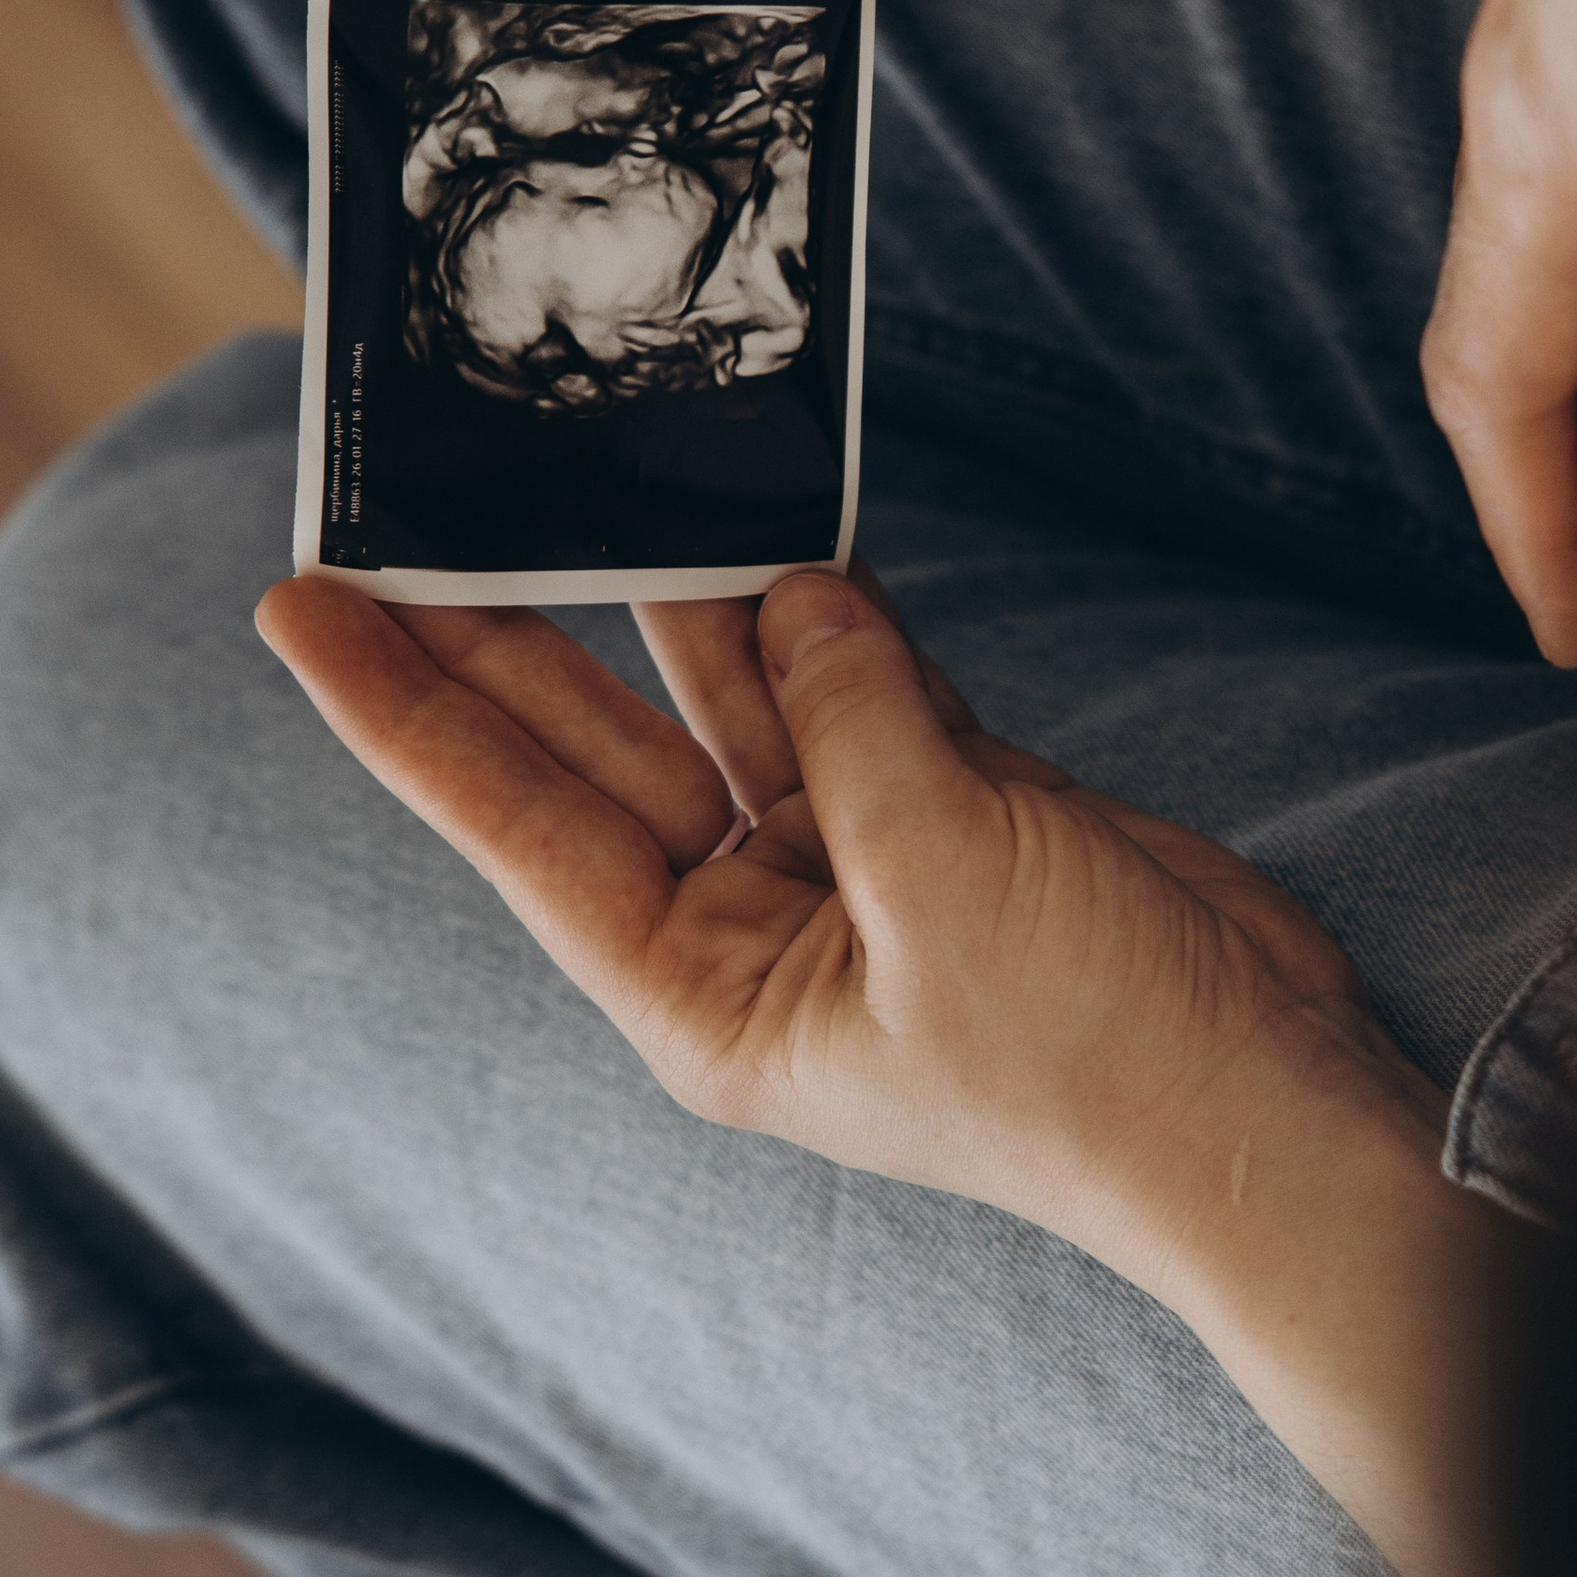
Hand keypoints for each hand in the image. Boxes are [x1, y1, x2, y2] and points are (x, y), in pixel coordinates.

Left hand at [254, 566, 1414, 1285]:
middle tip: (409, 504)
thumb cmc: (1091, 1064)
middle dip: (506, 631)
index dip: (407, 709)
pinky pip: (861, 687)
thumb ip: (852, 717)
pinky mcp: (958, 816)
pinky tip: (771, 518)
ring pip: (734, 699)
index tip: (304, 605)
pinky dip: (830, 610)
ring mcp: (860, 866)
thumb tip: (791, 588)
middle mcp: (757, 931)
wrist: (1271, 1113)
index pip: (517, 825)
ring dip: (680, 592)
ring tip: (585, 462)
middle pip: (596, 749)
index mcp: (706, 995)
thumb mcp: (943, 877)